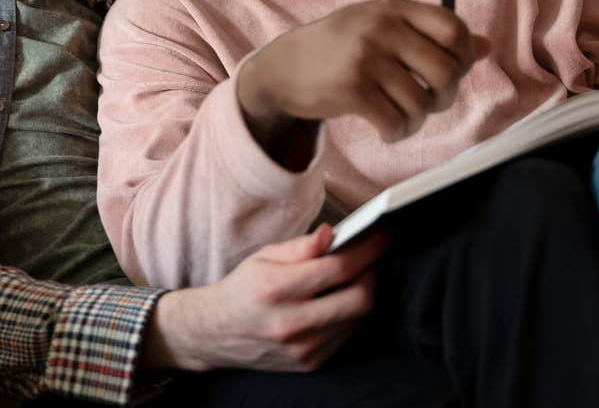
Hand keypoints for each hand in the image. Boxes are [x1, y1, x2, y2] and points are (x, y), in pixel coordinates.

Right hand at [141, 224, 387, 372]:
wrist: (215, 333)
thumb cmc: (243, 288)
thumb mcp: (264, 256)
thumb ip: (301, 247)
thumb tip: (331, 234)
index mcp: (277, 289)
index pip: (338, 268)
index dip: (368, 249)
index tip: (383, 235)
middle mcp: (291, 323)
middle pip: (359, 299)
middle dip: (374, 273)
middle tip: (372, 257)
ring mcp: (302, 349)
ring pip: (357, 318)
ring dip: (364, 292)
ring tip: (356, 275)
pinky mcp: (310, 364)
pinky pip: (347, 335)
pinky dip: (351, 313)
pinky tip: (340, 299)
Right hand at [237, 0, 489, 155]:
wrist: (283, 67)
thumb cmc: (340, 47)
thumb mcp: (382, 27)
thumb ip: (430, 34)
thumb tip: (485, 47)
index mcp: (394, 7)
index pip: (453, 28)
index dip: (464, 56)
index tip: (452, 71)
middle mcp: (382, 27)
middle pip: (446, 70)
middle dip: (446, 95)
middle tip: (431, 102)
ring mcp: (366, 57)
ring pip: (422, 101)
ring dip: (419, 120)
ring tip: (405, 119)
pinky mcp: (351, 89)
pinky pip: (396, 121)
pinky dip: (398, 133)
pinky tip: (388, 130)